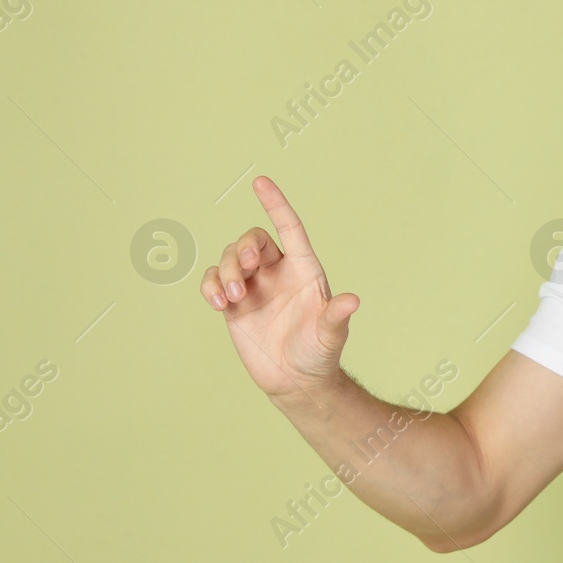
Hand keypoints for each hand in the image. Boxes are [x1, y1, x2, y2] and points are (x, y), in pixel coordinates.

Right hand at [201, 175, 358, 402]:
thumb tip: (352, 301)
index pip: (289, 227)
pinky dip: (210, 285)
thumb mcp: (330, 334)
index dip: (276, 204)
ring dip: (226, 271)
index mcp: (304, 269)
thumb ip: (336, 316)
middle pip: (253, 240)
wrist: (296, 380)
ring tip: (232, 298)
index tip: (260, 182)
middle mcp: (277, 272)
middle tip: (245, 268)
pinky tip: (218, 303)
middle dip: (244, 247)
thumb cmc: (319, 352)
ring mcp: (254, 286)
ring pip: (230, 258)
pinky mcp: (234, 304)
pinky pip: (214, 280)